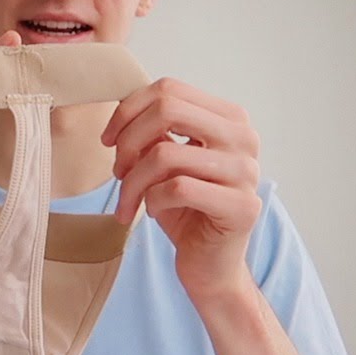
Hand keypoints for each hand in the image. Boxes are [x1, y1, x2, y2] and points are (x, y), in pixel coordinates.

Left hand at [102, 77, 261, 300]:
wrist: (210, 265)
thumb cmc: (186, 210)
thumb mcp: (166, 161)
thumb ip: (155, 131)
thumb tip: (123, 108)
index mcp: (229, 118)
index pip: (169, 89)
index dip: (128, 110)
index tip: (109, 140)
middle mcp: (244, 138)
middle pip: (167, 110)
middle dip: (128, 141)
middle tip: (117, 172)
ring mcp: (246, 172)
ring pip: (165, 154)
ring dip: (133, 181)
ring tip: (128, 201)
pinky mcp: (241, 207)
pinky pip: (177, 188)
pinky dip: (152, 200)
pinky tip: (152, 212)